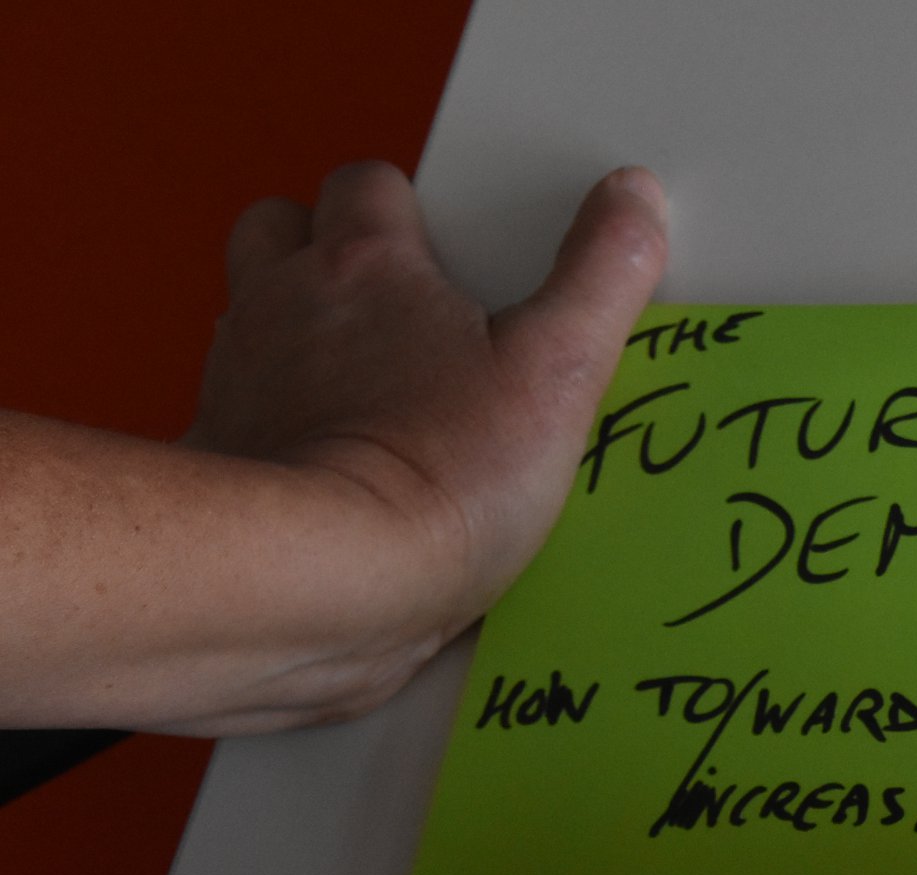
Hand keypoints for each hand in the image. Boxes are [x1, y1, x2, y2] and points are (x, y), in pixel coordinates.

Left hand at [173, 161, 665, 727]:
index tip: (456, 254)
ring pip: (249, 317)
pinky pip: (239, 412)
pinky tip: (334, 462)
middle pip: (281, 230)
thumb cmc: (441, 475)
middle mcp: (283, 304)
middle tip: (399, 307)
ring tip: (368, 384)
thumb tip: (632, 199)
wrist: (327, 583)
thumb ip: (601, 275)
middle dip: (329, 250)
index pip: (369, 185)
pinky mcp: (221, 456)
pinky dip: (277, 422)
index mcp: (365, 264)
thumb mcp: (560, 368)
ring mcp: (238, 379)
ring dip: (294, 332)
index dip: (409, 209)